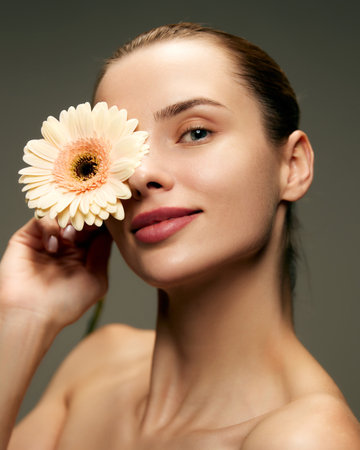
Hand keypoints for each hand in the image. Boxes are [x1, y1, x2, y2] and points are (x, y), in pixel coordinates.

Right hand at [0, 217, 112, 331]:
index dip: (103, 223)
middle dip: (88, 218)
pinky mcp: (27, 237)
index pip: (95, 230)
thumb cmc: (65, 304)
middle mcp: (65, 245)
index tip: (108, 219)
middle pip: (80, 219)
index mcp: (82, 254)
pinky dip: (50, 226)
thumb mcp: (96, 279)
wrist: (32, 314)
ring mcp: (46, 240)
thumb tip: (108, 231)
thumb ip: (102, 253)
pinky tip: (53, 245)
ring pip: (62, 216)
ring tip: (71, 236)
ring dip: (70, 222)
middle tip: (91, 220)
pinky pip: (42, 219)